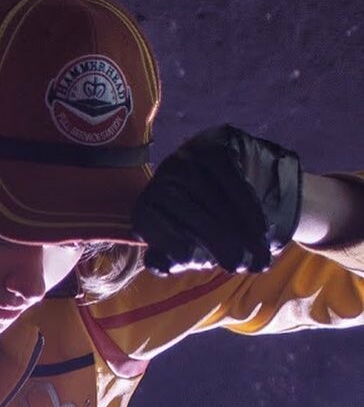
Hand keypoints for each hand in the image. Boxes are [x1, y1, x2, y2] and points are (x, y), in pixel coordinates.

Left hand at [133, 125, 302, 274]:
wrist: (254, 189)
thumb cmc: (213, 227)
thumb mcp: (192, 247)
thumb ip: (172, 257)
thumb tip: (160, 265)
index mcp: (148, 201)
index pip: (144, 220)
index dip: (167, 242)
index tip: (192, 261)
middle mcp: (163, 174)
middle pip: (180, 207)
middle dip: (212, 239)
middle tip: (237, 264)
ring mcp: (189, 154)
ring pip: (207, 193)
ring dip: (236, 227)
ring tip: (258, 252)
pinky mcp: (217, 142)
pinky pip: (230, 176)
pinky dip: (247, 206)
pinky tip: (261, 229)